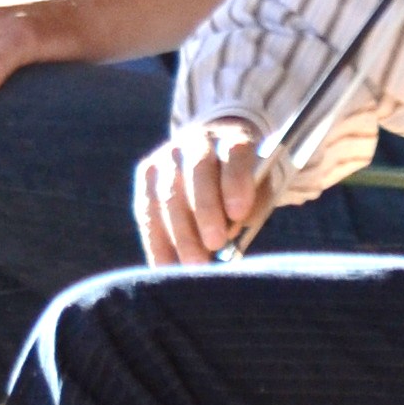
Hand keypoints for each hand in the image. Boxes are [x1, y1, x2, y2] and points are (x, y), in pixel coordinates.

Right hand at [132, 116, 275, 269]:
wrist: (213, 155)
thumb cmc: (242, 184)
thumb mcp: (256, 189)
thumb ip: (248, 209)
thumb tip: (228, 242)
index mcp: (233, 137)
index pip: (235, 152)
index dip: (235, 181)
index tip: (238, 213)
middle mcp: (197, 141)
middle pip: (198, 172)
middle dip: (205, 211)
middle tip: (215, 244)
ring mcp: (167, 157)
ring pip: (168, 194)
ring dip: (180, 233)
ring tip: (194, 265)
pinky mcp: (147, 175)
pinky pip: (148, 211)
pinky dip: (157, 242)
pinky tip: (167, 267)